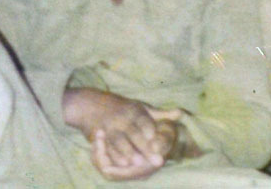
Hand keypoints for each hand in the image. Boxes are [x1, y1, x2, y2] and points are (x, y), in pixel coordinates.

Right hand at [63, 89, 181, 178]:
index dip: (149, 129)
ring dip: (127, 152)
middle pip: (133, 133)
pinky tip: (121, 165)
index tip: (157, 140)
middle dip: (143, 147)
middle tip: (156, 161)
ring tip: (137, 164)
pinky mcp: (100, 136)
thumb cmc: (122, 108)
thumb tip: (180, 113)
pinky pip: (107, 147)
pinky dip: (113, 155)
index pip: (143, 120)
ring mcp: (110, 127)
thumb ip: (160, 114)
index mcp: (134, 110)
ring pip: (119, 140)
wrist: (90, 104)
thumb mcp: (140, 107)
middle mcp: (122, 118)